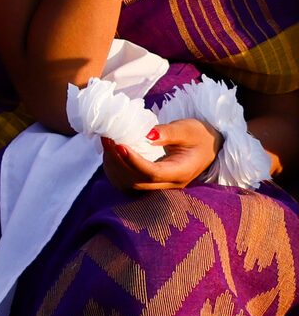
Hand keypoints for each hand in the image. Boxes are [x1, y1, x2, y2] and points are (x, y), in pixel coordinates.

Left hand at [103, 116, 220, 191]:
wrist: (208, 146)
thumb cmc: (200, 136)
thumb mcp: (188, 129)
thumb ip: (168, 132)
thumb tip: (147, 135)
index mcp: (181, 172)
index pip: (153, 173)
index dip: (133, 161)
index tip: (119, 144)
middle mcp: (170, 184)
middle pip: (137, 181)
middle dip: (118, 161)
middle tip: (107, 138)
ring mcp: (160, 185)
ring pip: (130, 185)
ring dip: (113, 166)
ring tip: (106, 142)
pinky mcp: (151, 182)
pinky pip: (128, 182)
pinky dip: (115, 169)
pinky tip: (111, 152)